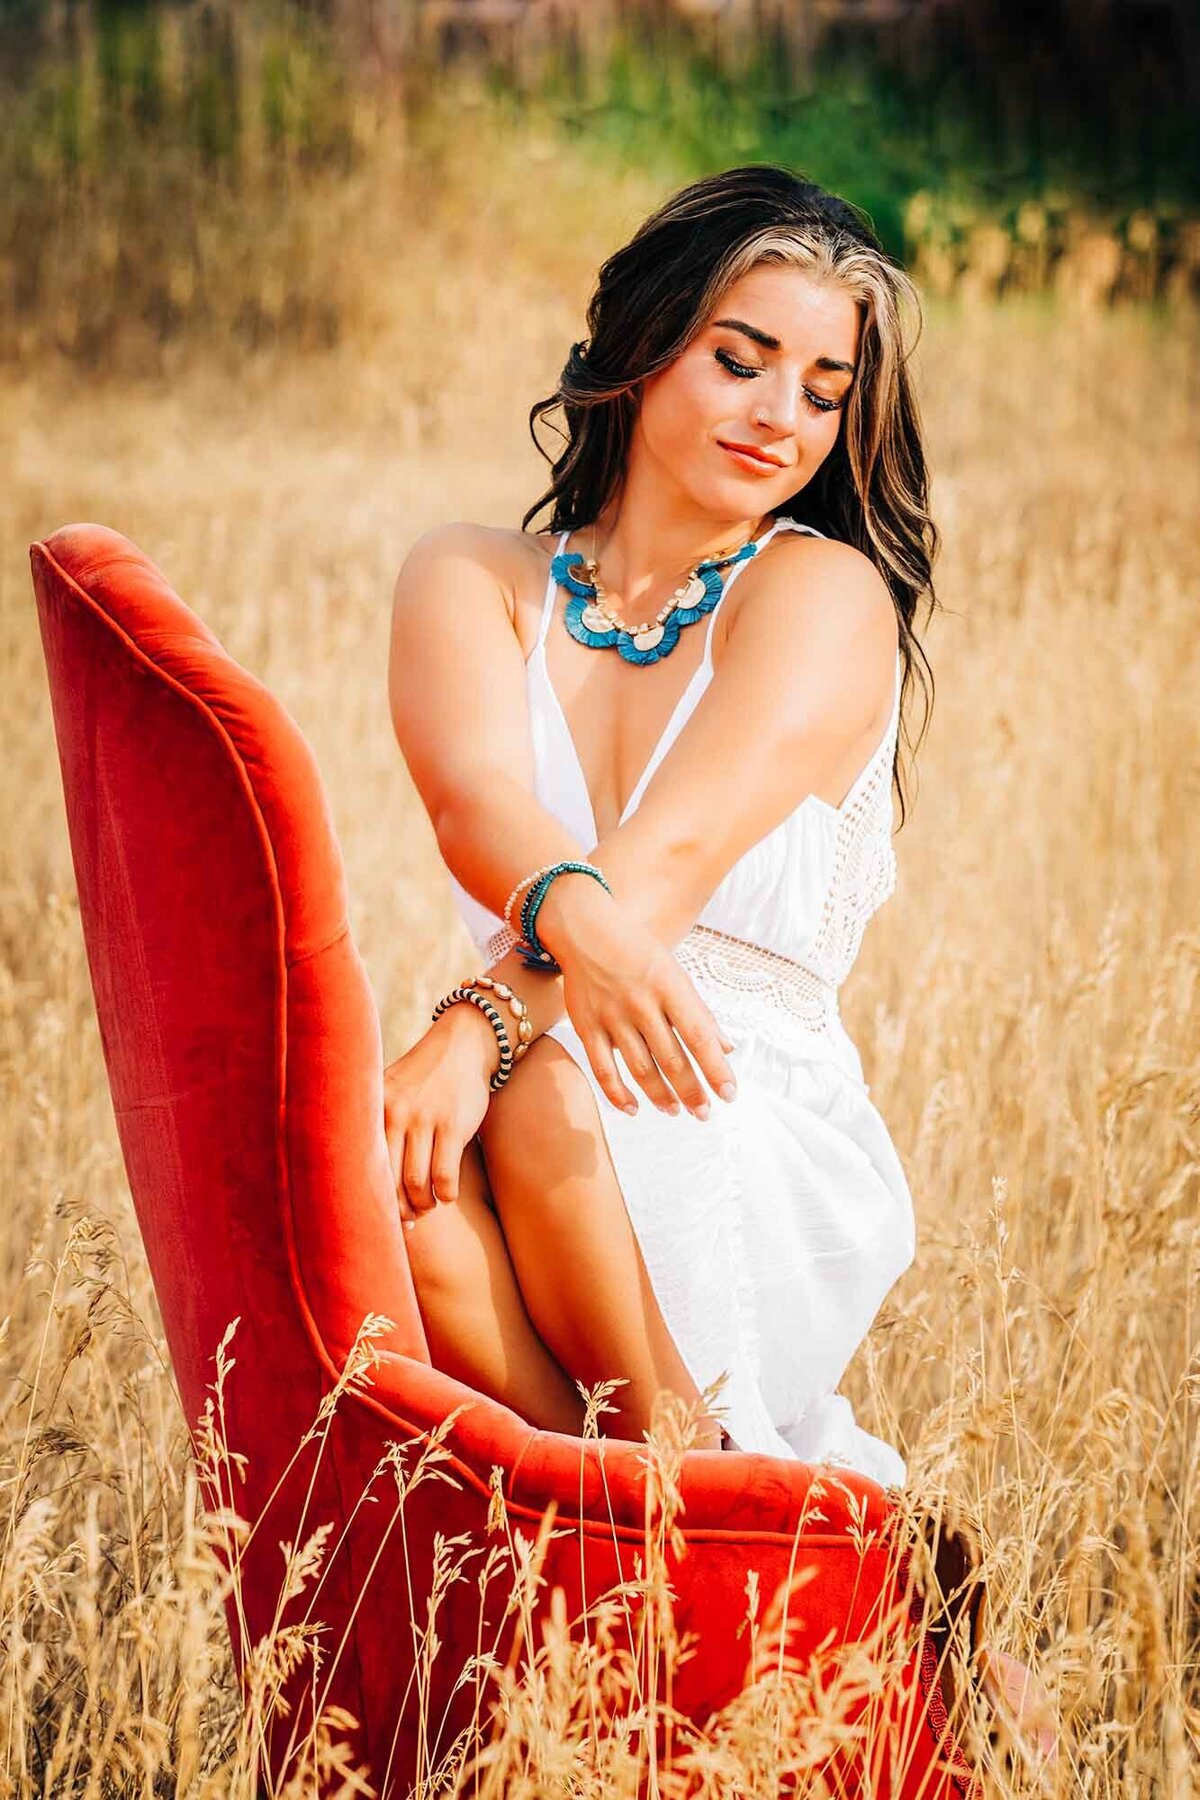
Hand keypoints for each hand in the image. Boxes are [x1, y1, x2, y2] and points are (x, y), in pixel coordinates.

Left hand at [382, 1005, 498, 1226]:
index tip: (380, 1218)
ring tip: (430, 1204)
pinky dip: (446, 1194)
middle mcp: (394, 1113)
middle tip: (410, 1217)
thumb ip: (379, 1128)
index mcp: (373, 1107)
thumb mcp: (390, 1092)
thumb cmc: (423, 1080)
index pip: (363, 1165)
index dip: (372, 1199)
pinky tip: (448, 1194)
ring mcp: (423, 1118)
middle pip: (388, 1180)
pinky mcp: (453, 1124)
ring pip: (417, 1183)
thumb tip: (375, 1185)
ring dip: (425, 1204)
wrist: (463, 1045)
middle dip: (400, 1208)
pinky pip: (445, 1176)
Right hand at [539, 883, 738, 1120]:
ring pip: (640, 1068)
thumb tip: (727, 1049)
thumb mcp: (675, 973)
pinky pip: (603, 1069)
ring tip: (676, 1111)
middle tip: (704, 1112)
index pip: (699, 1035)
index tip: (729, 1094)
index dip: (715, 1068)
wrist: (585, 929)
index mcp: (669, 985)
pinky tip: (634, 1109)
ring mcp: (611, 1016)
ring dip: (661, 1096)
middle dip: (691, 1091)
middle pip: (671, 1058)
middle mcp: (640, 1002)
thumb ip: (700, 1013)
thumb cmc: (638, 952)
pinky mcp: (586, 1026)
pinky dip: (618, 1094)